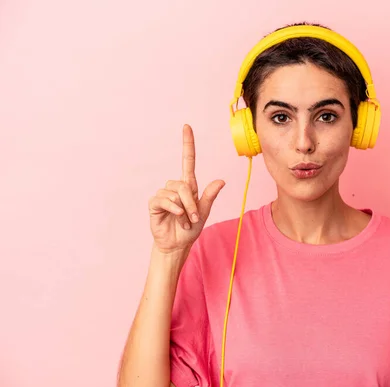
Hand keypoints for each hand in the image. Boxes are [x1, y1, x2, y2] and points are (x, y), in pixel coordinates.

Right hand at [148, 124, 224, 253]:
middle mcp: (175, 188)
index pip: (187, 161)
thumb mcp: (204, 212)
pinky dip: (173, 209)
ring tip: (184, 220)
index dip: (187, 144)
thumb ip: (210, 196)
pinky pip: (164, 200)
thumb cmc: (190, 228)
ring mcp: (164, 195)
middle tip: (194, 217)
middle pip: (182, 184)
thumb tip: (221, 180)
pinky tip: (177, 217)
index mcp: (188, 186)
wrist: (177, 244)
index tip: (187, 127)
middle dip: (191, 202)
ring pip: (174, 193)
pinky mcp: (155, 204)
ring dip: (183, 209)